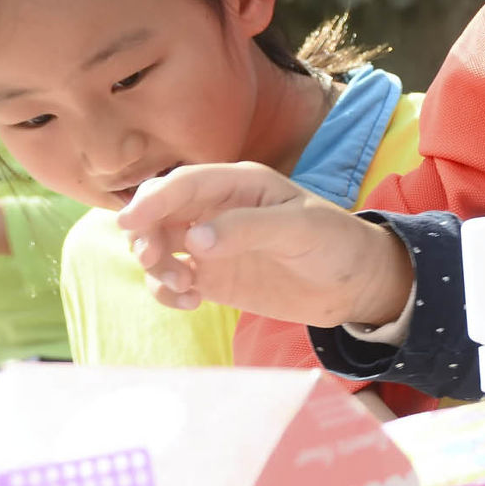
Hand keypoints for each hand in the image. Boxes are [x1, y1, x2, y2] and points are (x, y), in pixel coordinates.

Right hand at [118, 162, 414, 328]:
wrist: (354, 285)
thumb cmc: (334, 243)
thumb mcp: (298, 228)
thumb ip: (247, 229)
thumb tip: (194, 239)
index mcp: (237, 184)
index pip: (183, 184)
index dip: (152, 199)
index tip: (130, 223)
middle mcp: (217, 210)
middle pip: (158, 212)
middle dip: (144, 232)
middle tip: (153, 258)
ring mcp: (212, 245)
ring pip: (158, 247)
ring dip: (154, 266)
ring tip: (183, 286)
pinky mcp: (214, 278)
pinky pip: (173, 281)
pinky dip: (168, 291)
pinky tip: (190, 301)